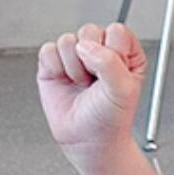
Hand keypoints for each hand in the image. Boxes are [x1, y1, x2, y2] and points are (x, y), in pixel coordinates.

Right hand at [36, 22, 147, 170]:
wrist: (89, 143)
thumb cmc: (111, 120)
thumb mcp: (123, 91)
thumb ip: (110, 63)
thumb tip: (85, 46)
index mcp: (125, 54)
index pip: (117, 31)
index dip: (113, 53)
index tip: (114, 76)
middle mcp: (100, 51)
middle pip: (89, 31)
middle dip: (90, 61)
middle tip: (95, 84)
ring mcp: (76, 56)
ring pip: (67, 40)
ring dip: (73, 68)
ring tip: (82, 86)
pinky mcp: (54, 64)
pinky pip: (48, 50)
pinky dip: (55, 69)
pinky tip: (66, 84)